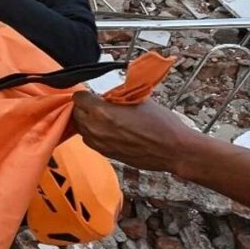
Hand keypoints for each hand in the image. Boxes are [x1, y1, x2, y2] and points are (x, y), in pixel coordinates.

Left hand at [70, 92, 200, 174]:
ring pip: (81, 129)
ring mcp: (100, 144)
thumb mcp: (138, 98)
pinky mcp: (106, 154)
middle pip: (76, 114)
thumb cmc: (160, 122)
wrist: (173, 149)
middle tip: (97, 104)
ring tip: (103, 117)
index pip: (78, 98)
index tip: (93, 94)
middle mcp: (96, 129)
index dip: (86, 94)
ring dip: (88, 121)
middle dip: (85, 107)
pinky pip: (91, 141)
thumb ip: (117, 96)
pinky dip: (94, 133)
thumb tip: (107, 95)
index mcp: (102, 112)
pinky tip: (109, 130)